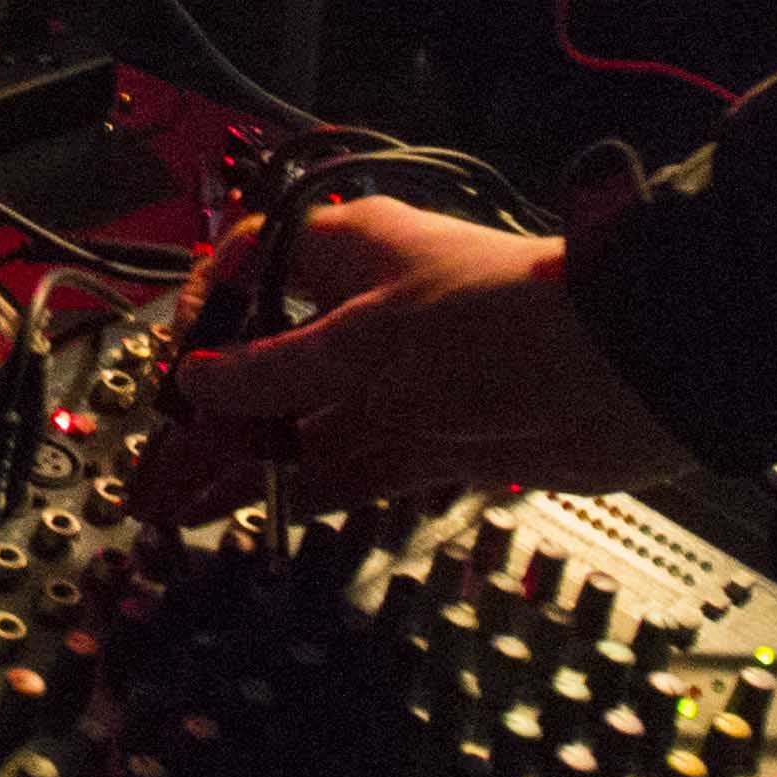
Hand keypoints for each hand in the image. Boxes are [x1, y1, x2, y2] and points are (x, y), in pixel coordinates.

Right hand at [129, 197, 683, 519]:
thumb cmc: (495, 321)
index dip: (202, 323)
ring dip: (241, 471)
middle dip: (205, 427)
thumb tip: (196, 384)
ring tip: (178, 517)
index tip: (170, 378)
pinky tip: (259, 520)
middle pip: (264, 369)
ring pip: (300, 428)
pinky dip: (305, 492)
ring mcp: (400, 381)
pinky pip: (352, 467)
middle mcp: (365, 315)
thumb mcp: (366, 341)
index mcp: (344, 256)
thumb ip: (274, 372)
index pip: (247, 274)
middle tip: (150, 482)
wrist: (627, 369)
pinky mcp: (435, 439)